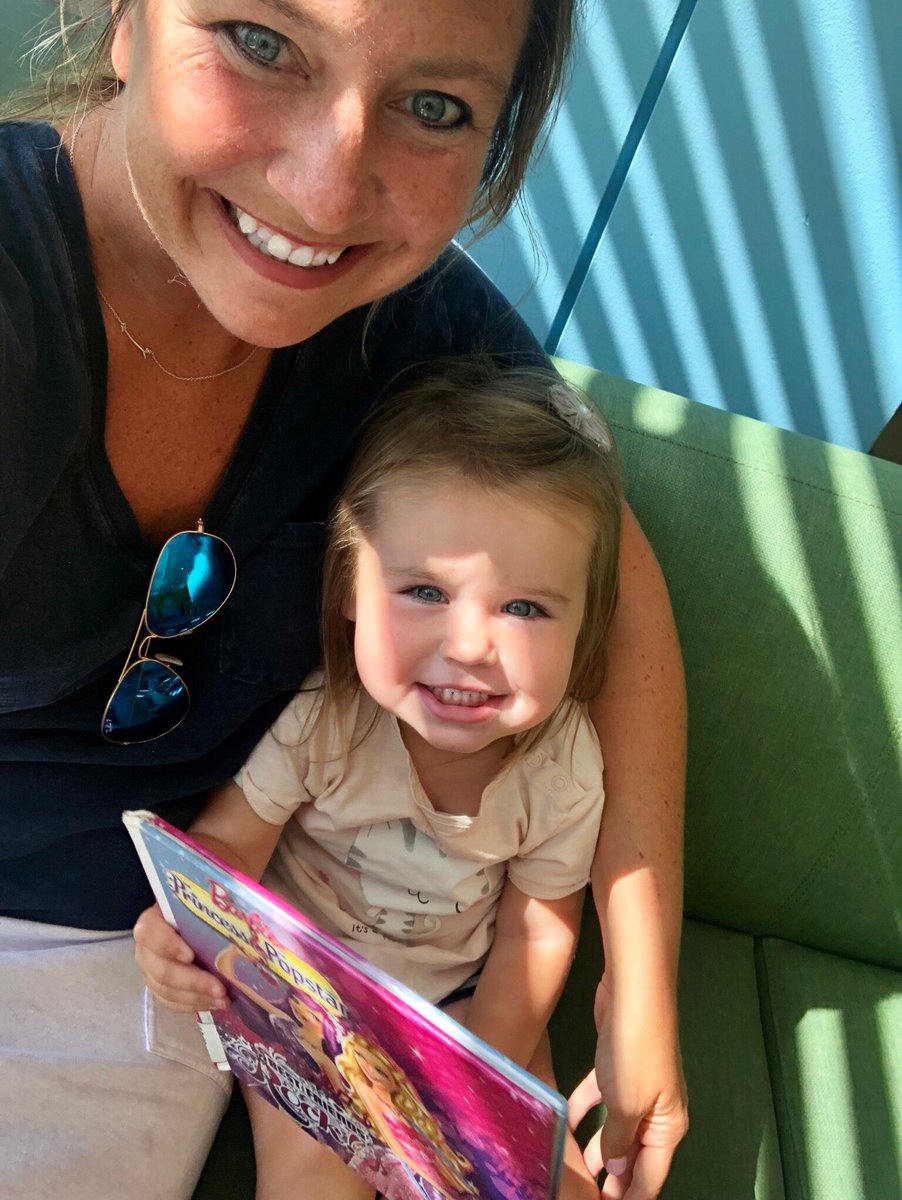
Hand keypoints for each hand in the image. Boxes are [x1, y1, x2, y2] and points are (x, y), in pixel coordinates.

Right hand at [133, 903, 228, 1012]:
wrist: (199, 915)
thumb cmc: (205, 902)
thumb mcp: (211, 894)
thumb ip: (218, 898)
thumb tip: (250, 904)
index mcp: (155, 918)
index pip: (148, 932)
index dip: (166, 945)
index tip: (191, 955)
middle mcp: (147, 946)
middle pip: (159, 969)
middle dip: (191, 981)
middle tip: (220, 988)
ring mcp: (151, 969)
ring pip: (165, 990)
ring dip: (195, 998)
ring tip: (223, 999)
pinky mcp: (160, 986)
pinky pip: (170, 1001)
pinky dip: (192, 1005)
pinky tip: (214, 1004)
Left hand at [567, 974, 687, 1198]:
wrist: (634, 993)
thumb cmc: (635, 1052)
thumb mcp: (626, 1105)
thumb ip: (619, 1142)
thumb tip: (616, 1172)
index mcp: (667, 1127)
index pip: (651, 1177)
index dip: (631, 1198)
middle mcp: (657, 1110)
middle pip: (634, 1155)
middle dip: (614, 1178)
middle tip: (586, 1194)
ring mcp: (637, 1085)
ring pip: (616, 1127)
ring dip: (598, 1148)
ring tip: (577, 1170)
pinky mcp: (617, 1064)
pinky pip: (602, 1098)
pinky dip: (587, 1111)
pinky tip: (568, 1120)